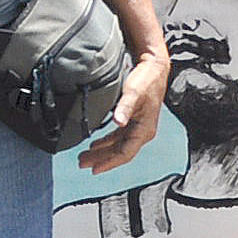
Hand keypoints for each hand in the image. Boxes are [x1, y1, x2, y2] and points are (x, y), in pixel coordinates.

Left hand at [79, 50, 168, 173]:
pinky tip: (95, 144)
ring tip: (85, 157)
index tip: (94, 169)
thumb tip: (118, 121)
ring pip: (118, 146)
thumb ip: (125, 107)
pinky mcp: (133, 120)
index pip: (125, 153)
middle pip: (119, 152)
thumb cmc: (147, 80)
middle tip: (82, 163)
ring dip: (101, 152)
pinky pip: (118, 137)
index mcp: (144, 130)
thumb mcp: (134, 92)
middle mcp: (142, 132)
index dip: (109, 162)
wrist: (154, 68)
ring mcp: (138, 127)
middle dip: (101, 159)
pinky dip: (106, 142)